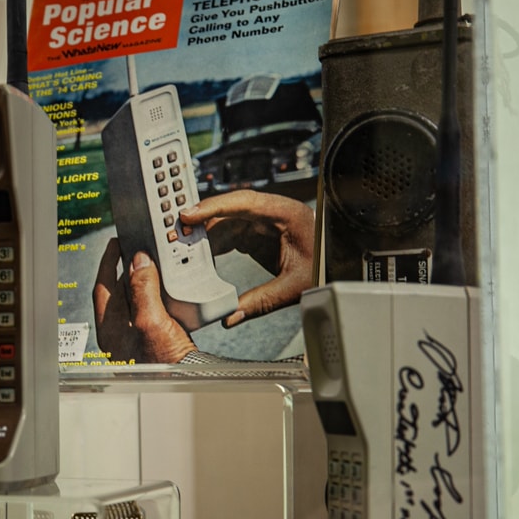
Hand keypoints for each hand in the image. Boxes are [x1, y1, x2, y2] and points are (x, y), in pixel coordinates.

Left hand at [92, 238, 194, 363]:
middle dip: (131, 269)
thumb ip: (142, 289)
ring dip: (147, 281)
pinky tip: (171, 288)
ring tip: (159, 264)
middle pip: (121, 290)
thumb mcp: (150, 321)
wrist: (186, 382)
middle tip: (142, 249)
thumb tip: (139, 261)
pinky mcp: (154, 338)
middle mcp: (120, 331)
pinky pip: (153, 309)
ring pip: (138, 299)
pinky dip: (160, 295)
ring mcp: (137, 335)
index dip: (109, 262)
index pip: (103, 286)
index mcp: (110, 328)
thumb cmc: (164, 363)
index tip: (117, 242)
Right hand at [178, 189, 314, 327]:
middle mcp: (273, 213)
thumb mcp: (295, 286)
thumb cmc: (326, 267)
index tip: (189, 214)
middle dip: (203, 221)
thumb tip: (230, 316)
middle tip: (178, 234)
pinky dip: (216, 244)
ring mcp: (265, 222)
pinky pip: (232, 234)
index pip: (244, 202)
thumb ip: (261, 301)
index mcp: (286, 214)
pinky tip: (203, 256)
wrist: (340, 265)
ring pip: (228, 222)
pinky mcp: (260, 234)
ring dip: (207, 234)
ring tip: (185, 247)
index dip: (214, 206)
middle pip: (230, 210)